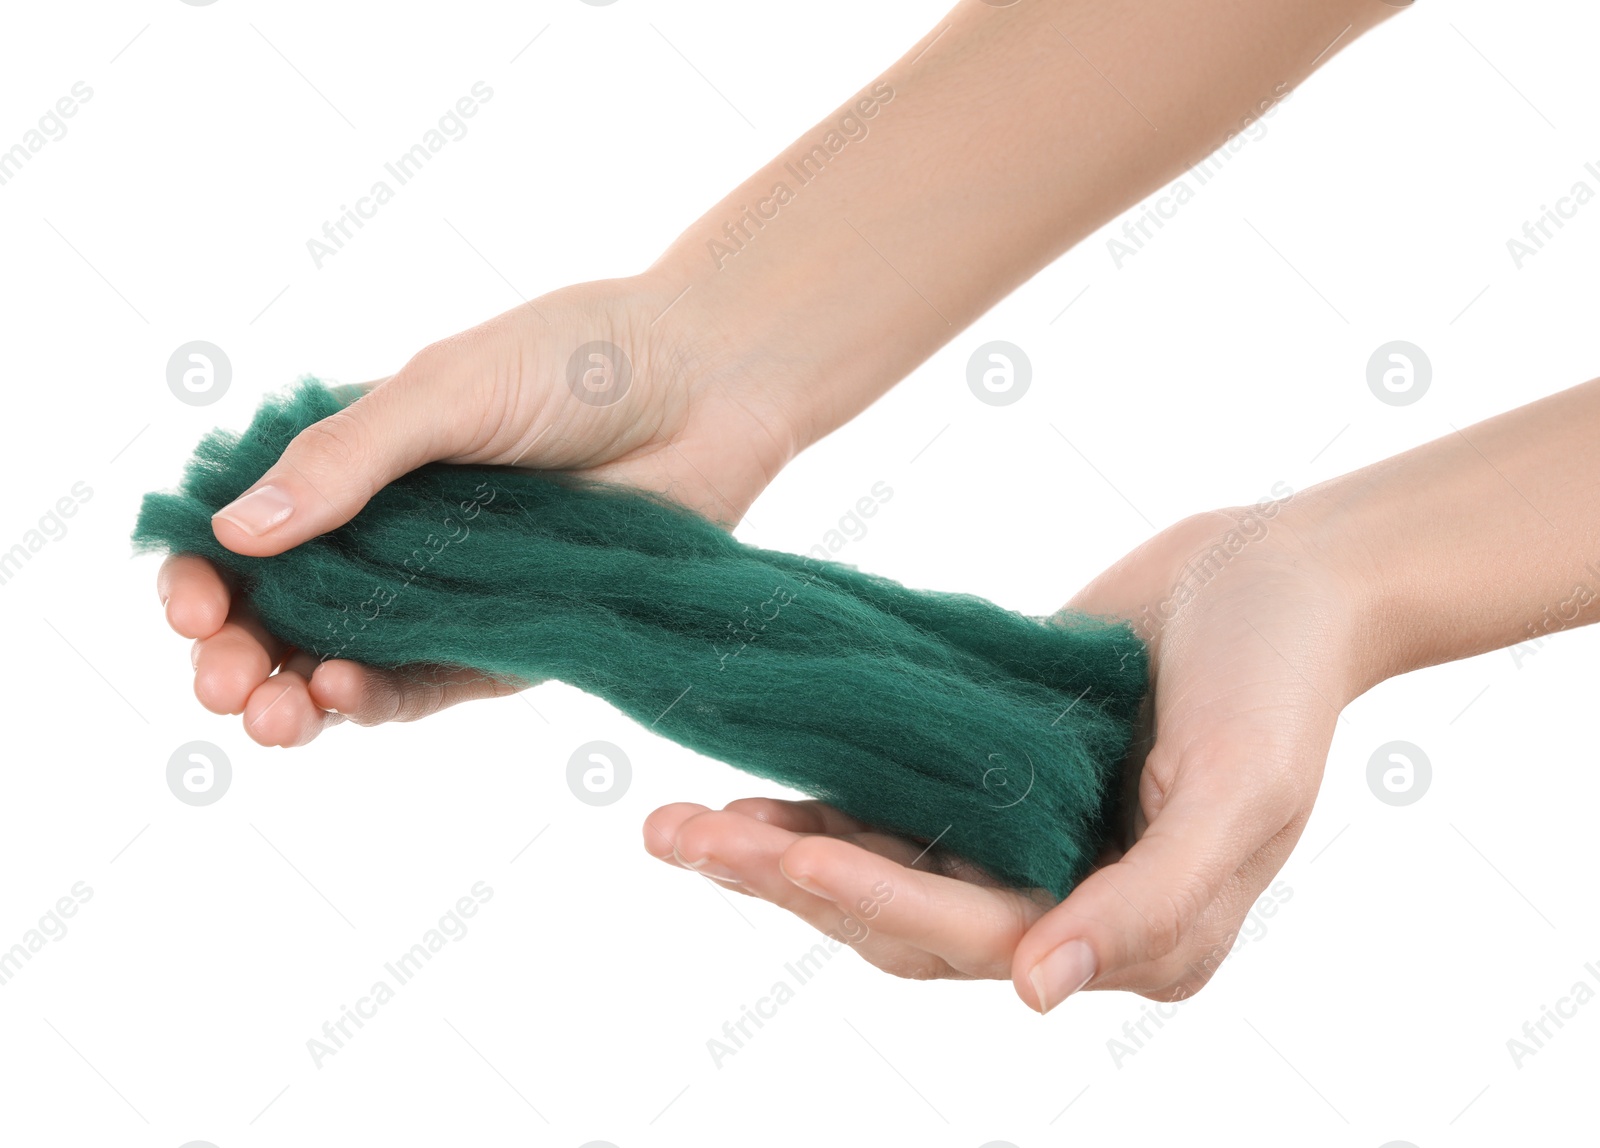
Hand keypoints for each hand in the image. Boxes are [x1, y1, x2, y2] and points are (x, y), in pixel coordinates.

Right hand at [158, 275, 794, 746]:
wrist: (707, 385)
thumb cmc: (577, 361)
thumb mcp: (445, 391)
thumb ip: (347, 460)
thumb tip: (234, 532)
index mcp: (358, 469)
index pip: (253, 539)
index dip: (207, 580)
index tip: (193, 605)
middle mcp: (395, 539)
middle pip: (286, 619)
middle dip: (237, 657)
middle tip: (219, 683)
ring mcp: (451, 595)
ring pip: (347, 666)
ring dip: (295, 698)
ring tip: (269, 712)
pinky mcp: (514, 639)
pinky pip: (433, 684)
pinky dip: (382, 700)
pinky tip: (344, 694)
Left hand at [642, 500, 1369, 1008]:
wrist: (1281, 574)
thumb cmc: (1281, 682)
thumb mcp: (1243, 794)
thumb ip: (1151, 905)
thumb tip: (1039, 989)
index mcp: (1130, 935)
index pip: (973, 937)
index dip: (876, 901)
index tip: (786, 859)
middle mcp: (1065, 905)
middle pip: (901, 917)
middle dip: (787, 882)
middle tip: (677, 837)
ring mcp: (1026, 844)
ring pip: (882, 869)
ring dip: (781, 851)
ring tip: (677, 825)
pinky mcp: (998, 780)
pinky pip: (897, 805)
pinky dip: (826, 803)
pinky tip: (751, 792)